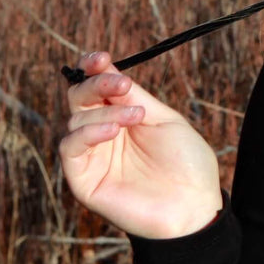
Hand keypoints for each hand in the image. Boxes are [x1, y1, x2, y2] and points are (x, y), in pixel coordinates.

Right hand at [59, 52, 223, 238]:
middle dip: (95, 84)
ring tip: (135, 117)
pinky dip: (87, 133)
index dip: (92, 69)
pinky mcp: (83, 180)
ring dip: (103, 113)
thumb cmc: (186, 162)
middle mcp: (103, 135)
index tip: (99, 57)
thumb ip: (133, 97)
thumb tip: (107, 68)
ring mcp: (92, 157)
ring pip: (75, 120)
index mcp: (122, 117)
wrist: (194, 206)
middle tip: (120, 85)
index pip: (96, 88)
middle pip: (79, 99)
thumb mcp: (162, 119)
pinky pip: (70, 149)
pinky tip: (113, 131)